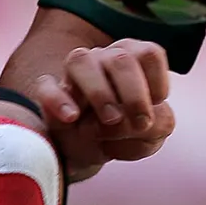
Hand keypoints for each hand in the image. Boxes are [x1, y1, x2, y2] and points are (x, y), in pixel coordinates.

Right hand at [22, 39, 173, 178]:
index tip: (154, 112)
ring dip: (100, 93)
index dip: (157, 84)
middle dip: (134, 95)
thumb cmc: (126, 131)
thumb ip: (159, 124)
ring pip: (81, 61)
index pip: (149, 54)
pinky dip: (59, 101)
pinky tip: (72, 118)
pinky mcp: (49, 92)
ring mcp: (74, 72)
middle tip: (140, 124)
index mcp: (134, 59)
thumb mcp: (153, 134)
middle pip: (122, 58)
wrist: (89, 150)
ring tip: (110, 120)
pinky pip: (46, 86)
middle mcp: (104, 58)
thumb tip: (140, 121)